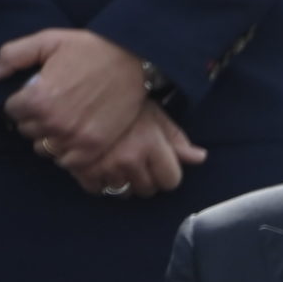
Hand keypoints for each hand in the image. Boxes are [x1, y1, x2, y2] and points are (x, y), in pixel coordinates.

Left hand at [0, 28, 148, 168]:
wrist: (131, 60)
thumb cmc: (88, 48)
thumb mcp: (47, 40)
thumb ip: (13, 56)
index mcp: (38, 98)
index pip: (12, 111)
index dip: (20, 101)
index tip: (34, 94)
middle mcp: (54, 123)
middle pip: (27, 132)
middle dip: (34, 119)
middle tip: (50, 106)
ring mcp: (75, 139)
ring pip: (45, 149)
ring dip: (49, 138)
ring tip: (62, 122)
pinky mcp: (94, 148)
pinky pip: (68, 163)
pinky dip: (67, 153)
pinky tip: (73, 136)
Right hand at [66, 101, 204, 197]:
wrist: (81, 89)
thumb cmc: (124, 101)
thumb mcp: (154, 114)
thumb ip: (176, 139)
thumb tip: (200, 157)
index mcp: (150, 144)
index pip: (171, 181)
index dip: (167, 173)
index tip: (159, 163)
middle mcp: (129, 159)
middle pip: (148, 190)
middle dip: (146, 178)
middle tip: (137, 159)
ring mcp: (105, 166)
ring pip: (123, 192)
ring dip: (123, 181)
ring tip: (118, 160)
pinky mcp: (82, 170)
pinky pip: (98, 190)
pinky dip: (99, 181)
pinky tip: (100, 164)